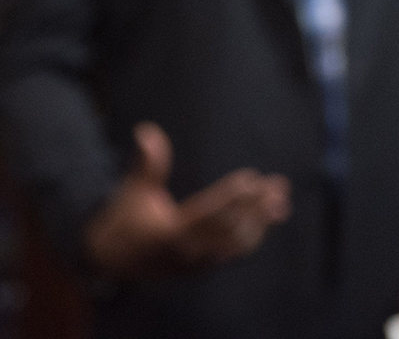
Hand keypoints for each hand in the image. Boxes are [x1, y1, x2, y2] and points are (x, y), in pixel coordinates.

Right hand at [83, 122, 291, 276]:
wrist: (116, 261)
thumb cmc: (126, 220)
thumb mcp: (133, 191)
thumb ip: (147, 163)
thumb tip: (146, 130)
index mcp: (168, 234)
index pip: (207, 214)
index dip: (231, 196)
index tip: (251, 177)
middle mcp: (186, 252)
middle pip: (229, 229)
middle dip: (255, 206)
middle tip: (277, 184)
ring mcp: (197, 263)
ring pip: (237, 243)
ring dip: (262, 220)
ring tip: (282, 198)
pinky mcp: (204, 268)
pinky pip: (235, 253)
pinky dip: (256, 235)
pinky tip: (272, 217)